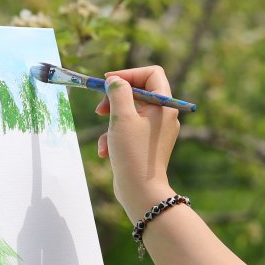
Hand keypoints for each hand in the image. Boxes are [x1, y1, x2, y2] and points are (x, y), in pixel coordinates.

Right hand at [94, 66, 180, 220]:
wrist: (141, 191)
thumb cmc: (133, 153)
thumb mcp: (121, 117)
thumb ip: (118, 93)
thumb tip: (115, 81)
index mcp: (164, 106)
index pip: (151, 74)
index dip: (129, 74)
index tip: (109, 81)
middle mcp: (164, 116)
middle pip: (138, 93)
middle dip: (115, 99)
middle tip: (100, 109)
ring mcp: (156, 132)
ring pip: (130, 114)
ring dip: (112, 122)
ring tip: (105, 138)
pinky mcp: (147, 145)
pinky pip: (129, 131)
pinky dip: (115, 137)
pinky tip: (106, 151)